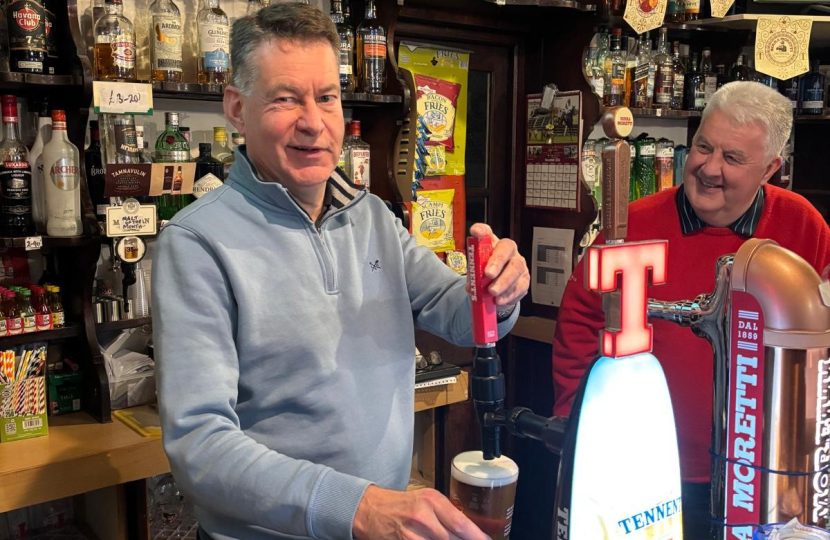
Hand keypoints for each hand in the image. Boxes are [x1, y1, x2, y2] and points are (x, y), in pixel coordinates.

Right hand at [353, 486, 490, 539]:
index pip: (461, 524)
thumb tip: (471, 533)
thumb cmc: (402, 505)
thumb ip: (447, 515)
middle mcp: (423, 517)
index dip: (477, 537)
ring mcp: (411, 535)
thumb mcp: (426, 501)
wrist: (370, 510)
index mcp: (432, 501)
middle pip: (453, 539)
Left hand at [468, 224, 529, 311]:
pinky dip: (508, 294)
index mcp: (492, 244)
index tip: (475, 232)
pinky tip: (499, 300)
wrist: (497, 291)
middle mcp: (508, 250)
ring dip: (503, 282)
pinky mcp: (524, 279)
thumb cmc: (484, 276)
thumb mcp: (476, 273)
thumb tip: (471, 287)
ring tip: (492, 292)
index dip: (481, 231)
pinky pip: (520, 286)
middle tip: (488, 274)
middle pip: (507, 248)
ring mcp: (518, 264)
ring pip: (516, 268)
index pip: (487, 232)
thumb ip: (473, 276)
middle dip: (497, 261)